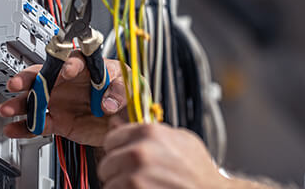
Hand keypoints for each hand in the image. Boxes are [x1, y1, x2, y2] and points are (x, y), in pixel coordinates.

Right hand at [0, 51, 127, 146]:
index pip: (75, 60)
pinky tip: (14, 128)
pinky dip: (25, 127)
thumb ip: (119, 92)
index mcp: (87, 67)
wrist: (125, 119)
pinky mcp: (59, 120)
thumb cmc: (125, 93)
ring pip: (36, 100)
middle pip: (44, 76)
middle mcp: (69, 82)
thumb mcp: (128, 86)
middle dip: (29, 78)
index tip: (67, 70)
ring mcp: (61, 101)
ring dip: (20, 104)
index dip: (70, 64)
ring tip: (8, 108)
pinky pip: (39, 123)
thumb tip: (108, 103)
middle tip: (18, 83)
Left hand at [98, 122, 227, 188]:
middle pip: (106, 163)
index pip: (111, 139)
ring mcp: (135, 177)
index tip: (127, 156)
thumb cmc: (198, 170)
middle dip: (118, 171)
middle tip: (138, 176)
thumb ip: (148, 131)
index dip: (119, 149)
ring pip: (109, 184)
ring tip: (145, 186)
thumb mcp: (180, 139)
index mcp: (149, 133)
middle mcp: (139, 152)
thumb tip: (116, 122)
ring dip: (122, 187)